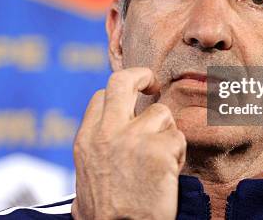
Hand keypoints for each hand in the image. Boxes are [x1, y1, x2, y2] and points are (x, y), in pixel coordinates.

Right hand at [71, 67, 186, 219]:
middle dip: (141, 76)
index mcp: (86, 140)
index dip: (118, 95)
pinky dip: (178, 155)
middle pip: (122, 81)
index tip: (131, 100)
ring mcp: (132, 138)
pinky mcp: (158, 149)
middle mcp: (106, 133)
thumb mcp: (84, 187)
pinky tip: (168, 175)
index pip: (101, 97)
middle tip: (152, 84)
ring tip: (163, 162)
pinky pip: (178, 138)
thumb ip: (93, 163)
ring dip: (167, 134)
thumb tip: (95, 166)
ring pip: (161, 114)